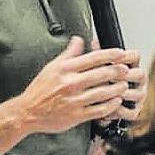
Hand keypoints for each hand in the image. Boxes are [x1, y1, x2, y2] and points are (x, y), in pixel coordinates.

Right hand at [16, 36, 133, 133]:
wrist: (28, 111)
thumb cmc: (40, 89)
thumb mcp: (52, 67)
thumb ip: (68, 54)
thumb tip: (79, 39)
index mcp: (65, 69)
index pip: (93, 58)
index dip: (110, 55)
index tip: (120, 53)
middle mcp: (70, 83)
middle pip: (101, 74)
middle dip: (118, 71)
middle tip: (126, 69)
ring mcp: (74, 100)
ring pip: (103, 92)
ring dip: (117, 88)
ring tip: (123, 85)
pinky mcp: (76, 115)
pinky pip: (99, 109)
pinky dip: (110, 105)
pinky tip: (116, 101)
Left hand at [88, 39, 145, 121]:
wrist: (98, 103)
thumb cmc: (100, 81)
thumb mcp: (98, 66)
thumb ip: (98, 54)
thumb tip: (94, 42)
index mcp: (131, 65)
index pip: (135, 56)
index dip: (125, 56)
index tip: (113, 58)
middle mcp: (138, 80)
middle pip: (140, 74)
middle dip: (124, 76)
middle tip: (109, 76)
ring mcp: (138, 96)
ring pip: (137, 94)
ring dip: (122, 94)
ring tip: (107, 94)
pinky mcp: (134, 111)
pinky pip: (131, 112)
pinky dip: (119, 111)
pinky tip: (107, 108)